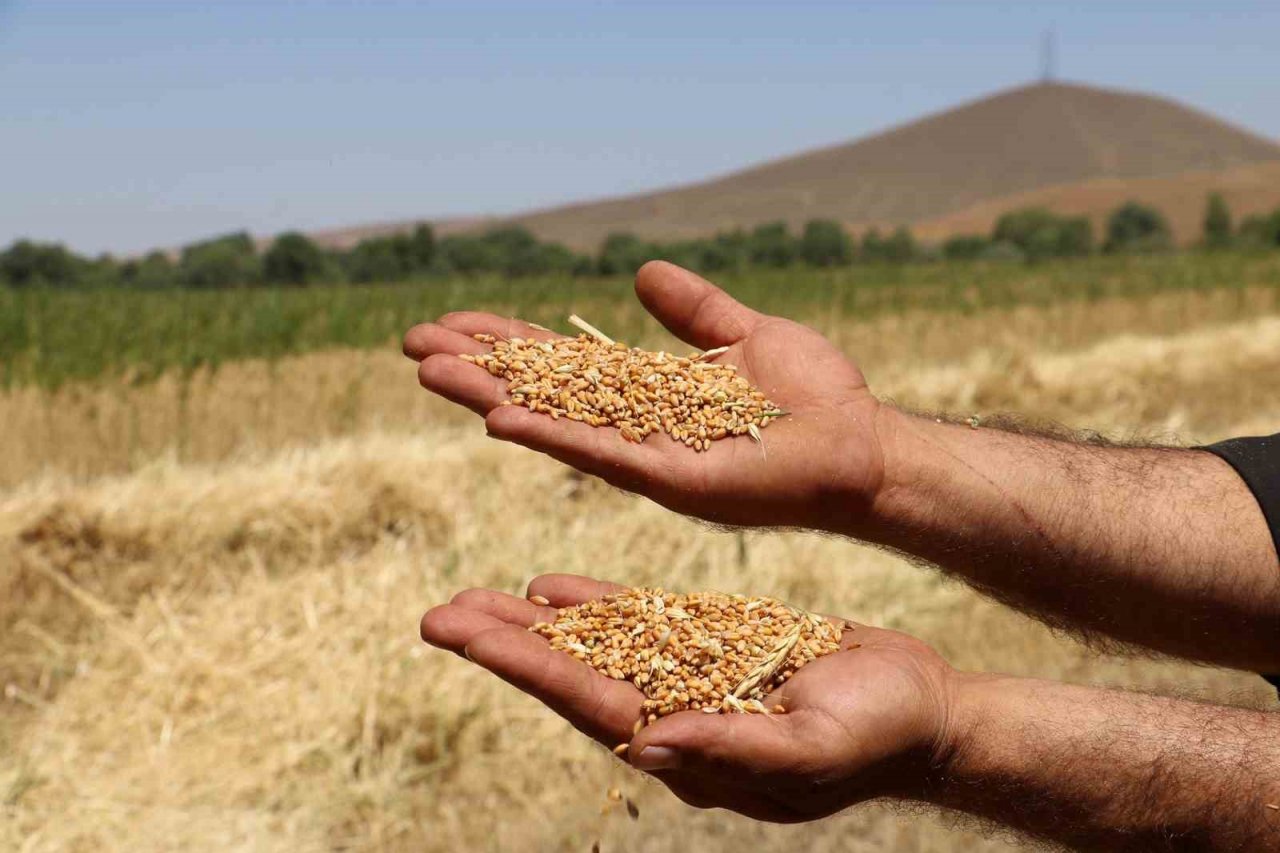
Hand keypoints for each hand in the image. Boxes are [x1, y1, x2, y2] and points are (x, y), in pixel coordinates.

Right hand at [403, 261, 886, 529]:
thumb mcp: (746, 335)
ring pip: (555, 422)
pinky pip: (601, 454)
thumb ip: (694, 311)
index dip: (507, 342)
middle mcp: (636, 428)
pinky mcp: (673, 479)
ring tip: (429, 372)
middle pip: (543, 391)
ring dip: (491, 396)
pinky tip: (500, 416)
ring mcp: (649, 456)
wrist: (864, 443)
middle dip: (479, 367)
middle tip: (412, 344)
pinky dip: (550, 435)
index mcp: (650, 395)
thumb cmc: (815, 397)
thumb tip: (640, 274)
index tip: (451, 321)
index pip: (562, 363)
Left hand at [420, 573, 959, 821]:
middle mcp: (674, 718)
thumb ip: (730, 746)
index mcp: (689, 745)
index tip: (462, 633)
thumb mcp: (812, 749)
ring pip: (594, 651)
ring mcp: (689, 685)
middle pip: (572, 676)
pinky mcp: (711, 653)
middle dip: (503, 645)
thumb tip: (644, 744)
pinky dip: (593, 610)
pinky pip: (638, 631)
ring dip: (533, 627)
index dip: (522, 666)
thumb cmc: (879, 735)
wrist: (923, 710)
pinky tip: (553, 591)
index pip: (587, 700)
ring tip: (474, 601)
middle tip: (439, 616)